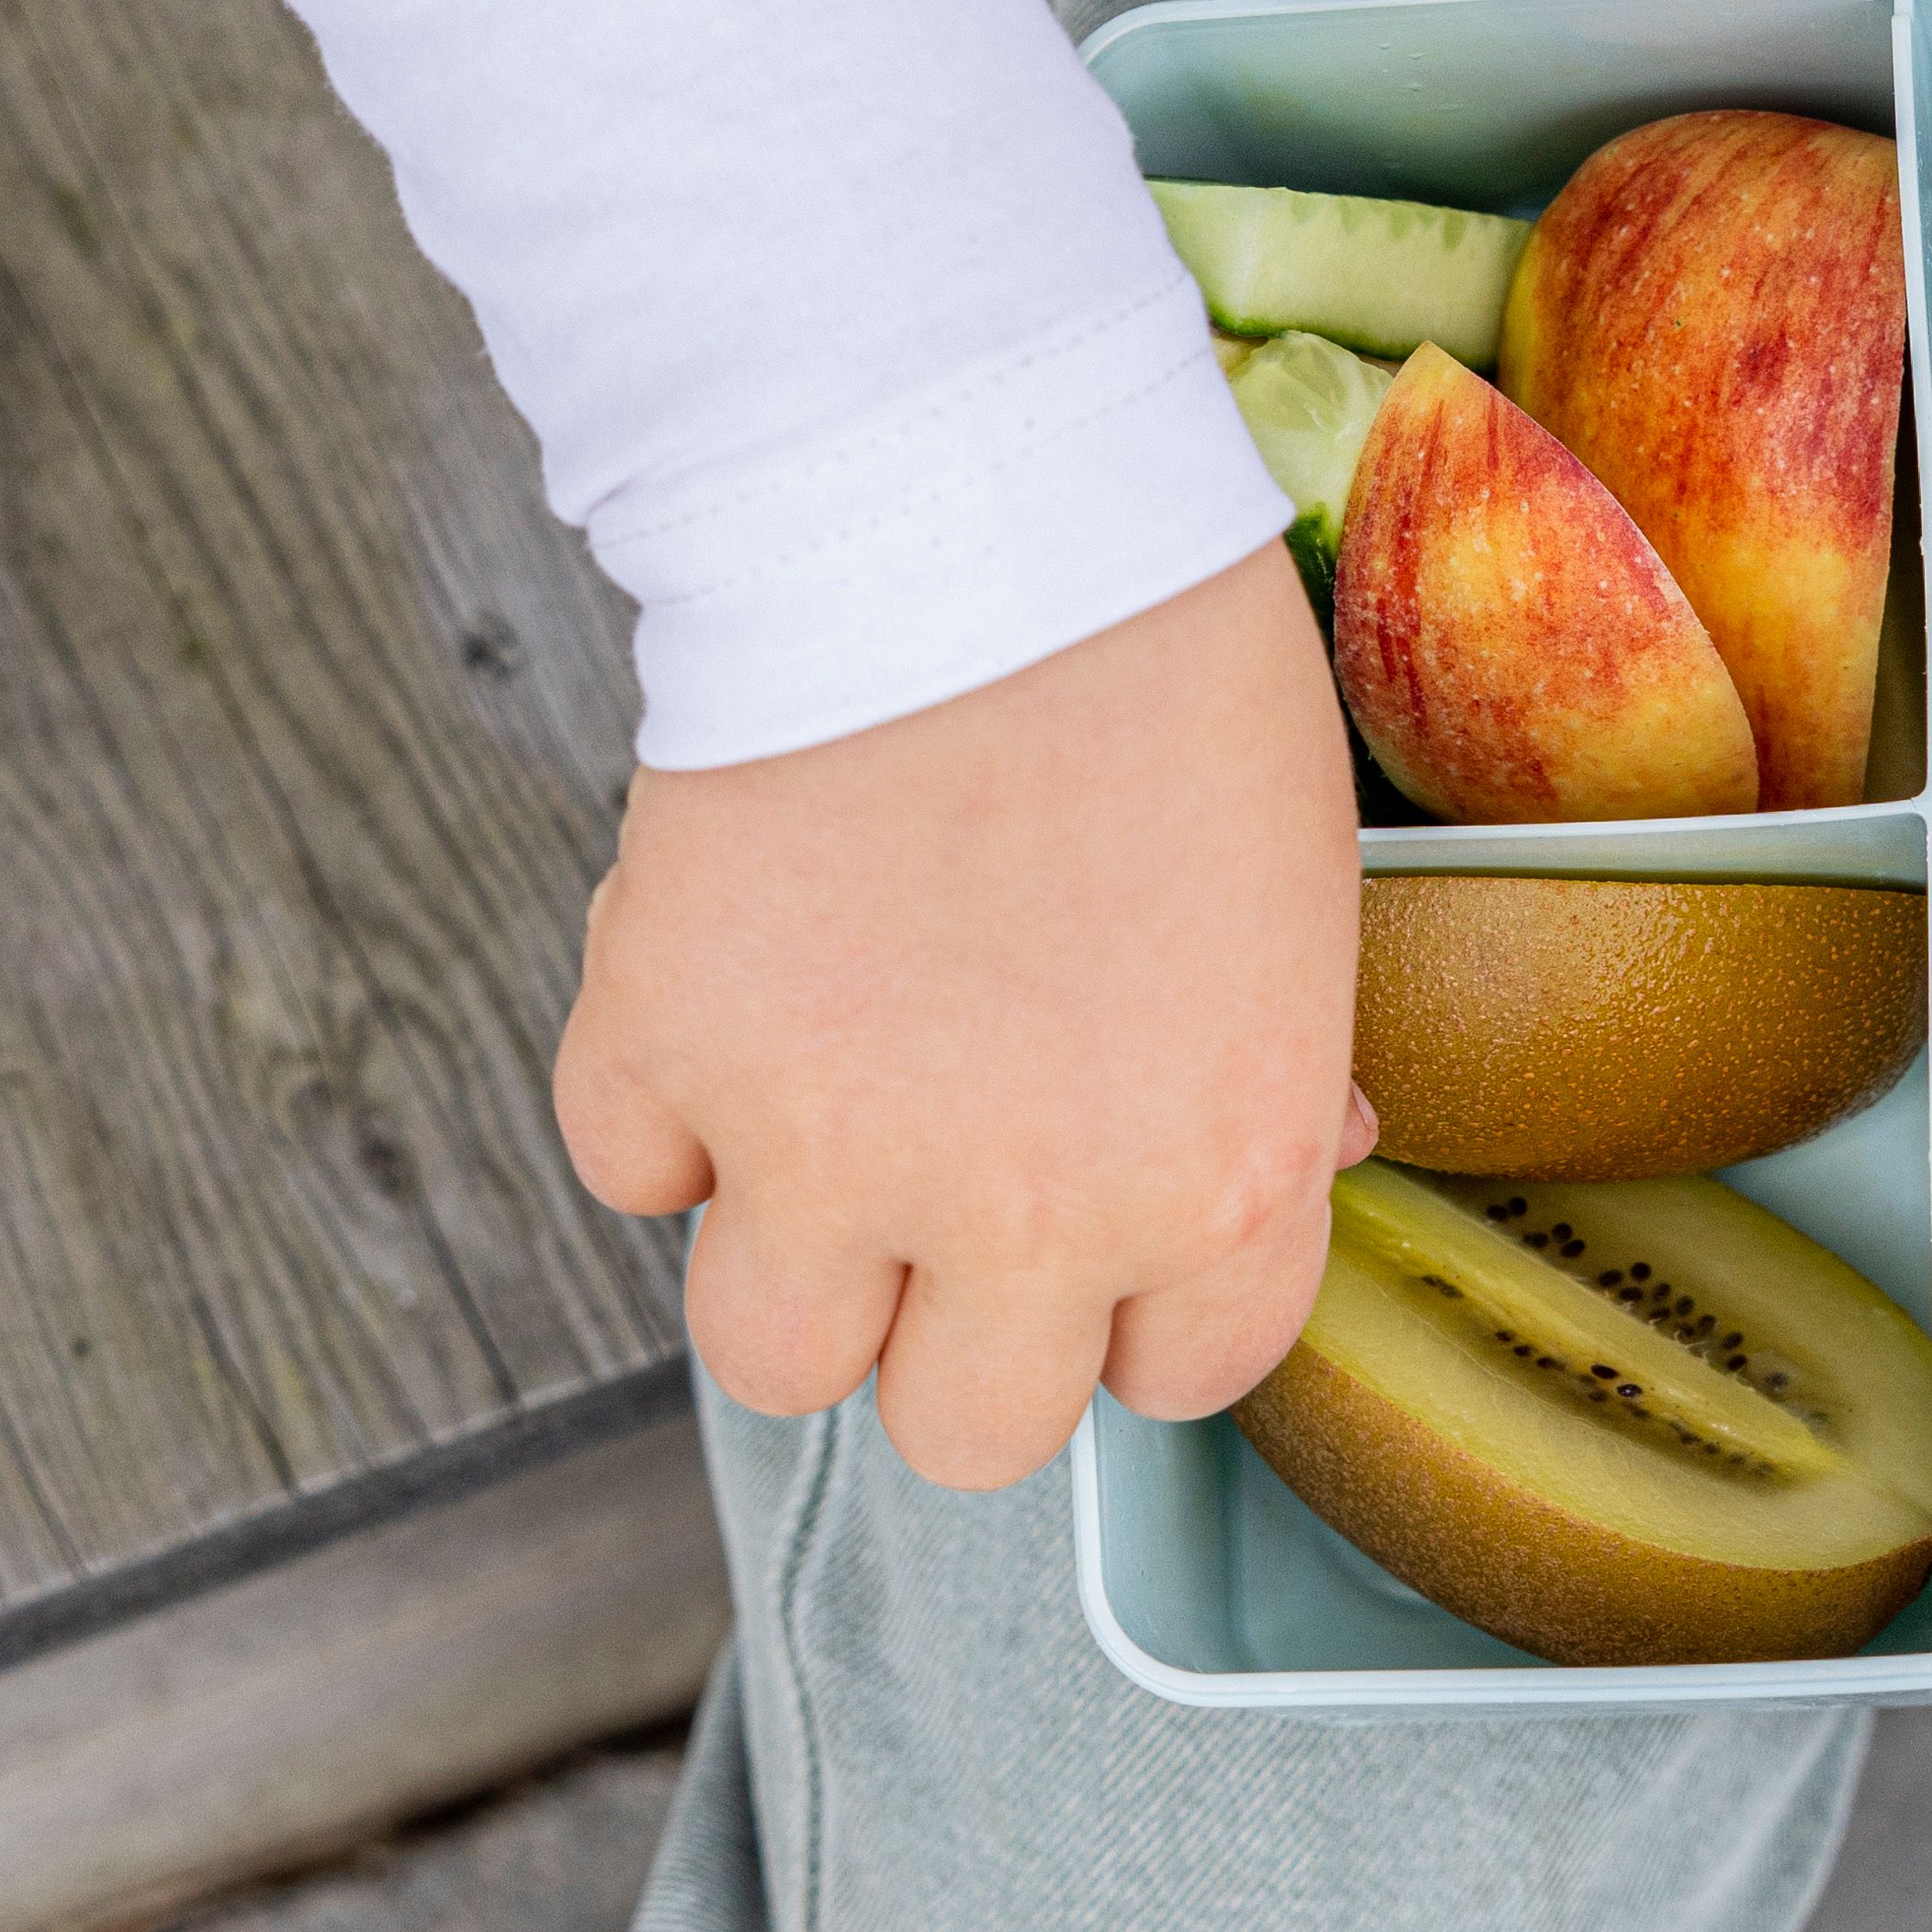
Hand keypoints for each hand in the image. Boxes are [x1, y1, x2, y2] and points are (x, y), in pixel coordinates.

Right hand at [555, 557, 1372, 1490]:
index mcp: (1220, 1180)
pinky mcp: (665, 1048)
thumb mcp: (1298, 895)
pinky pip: (632, 1170)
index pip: (1174, 1381)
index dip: (1127, 1303)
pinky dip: (660, 1104)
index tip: (1098, 1221)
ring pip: (775, 1362)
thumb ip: (1273, 1072)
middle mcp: (1033, 1211)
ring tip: (821, 1115)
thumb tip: (1291, 1157)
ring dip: (794, 1258)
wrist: (968, 497)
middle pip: (966, 1434)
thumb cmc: (1159, 658)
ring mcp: (831, 1148)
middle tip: (947, 1187)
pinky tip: (729, 987)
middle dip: (952, 1326)